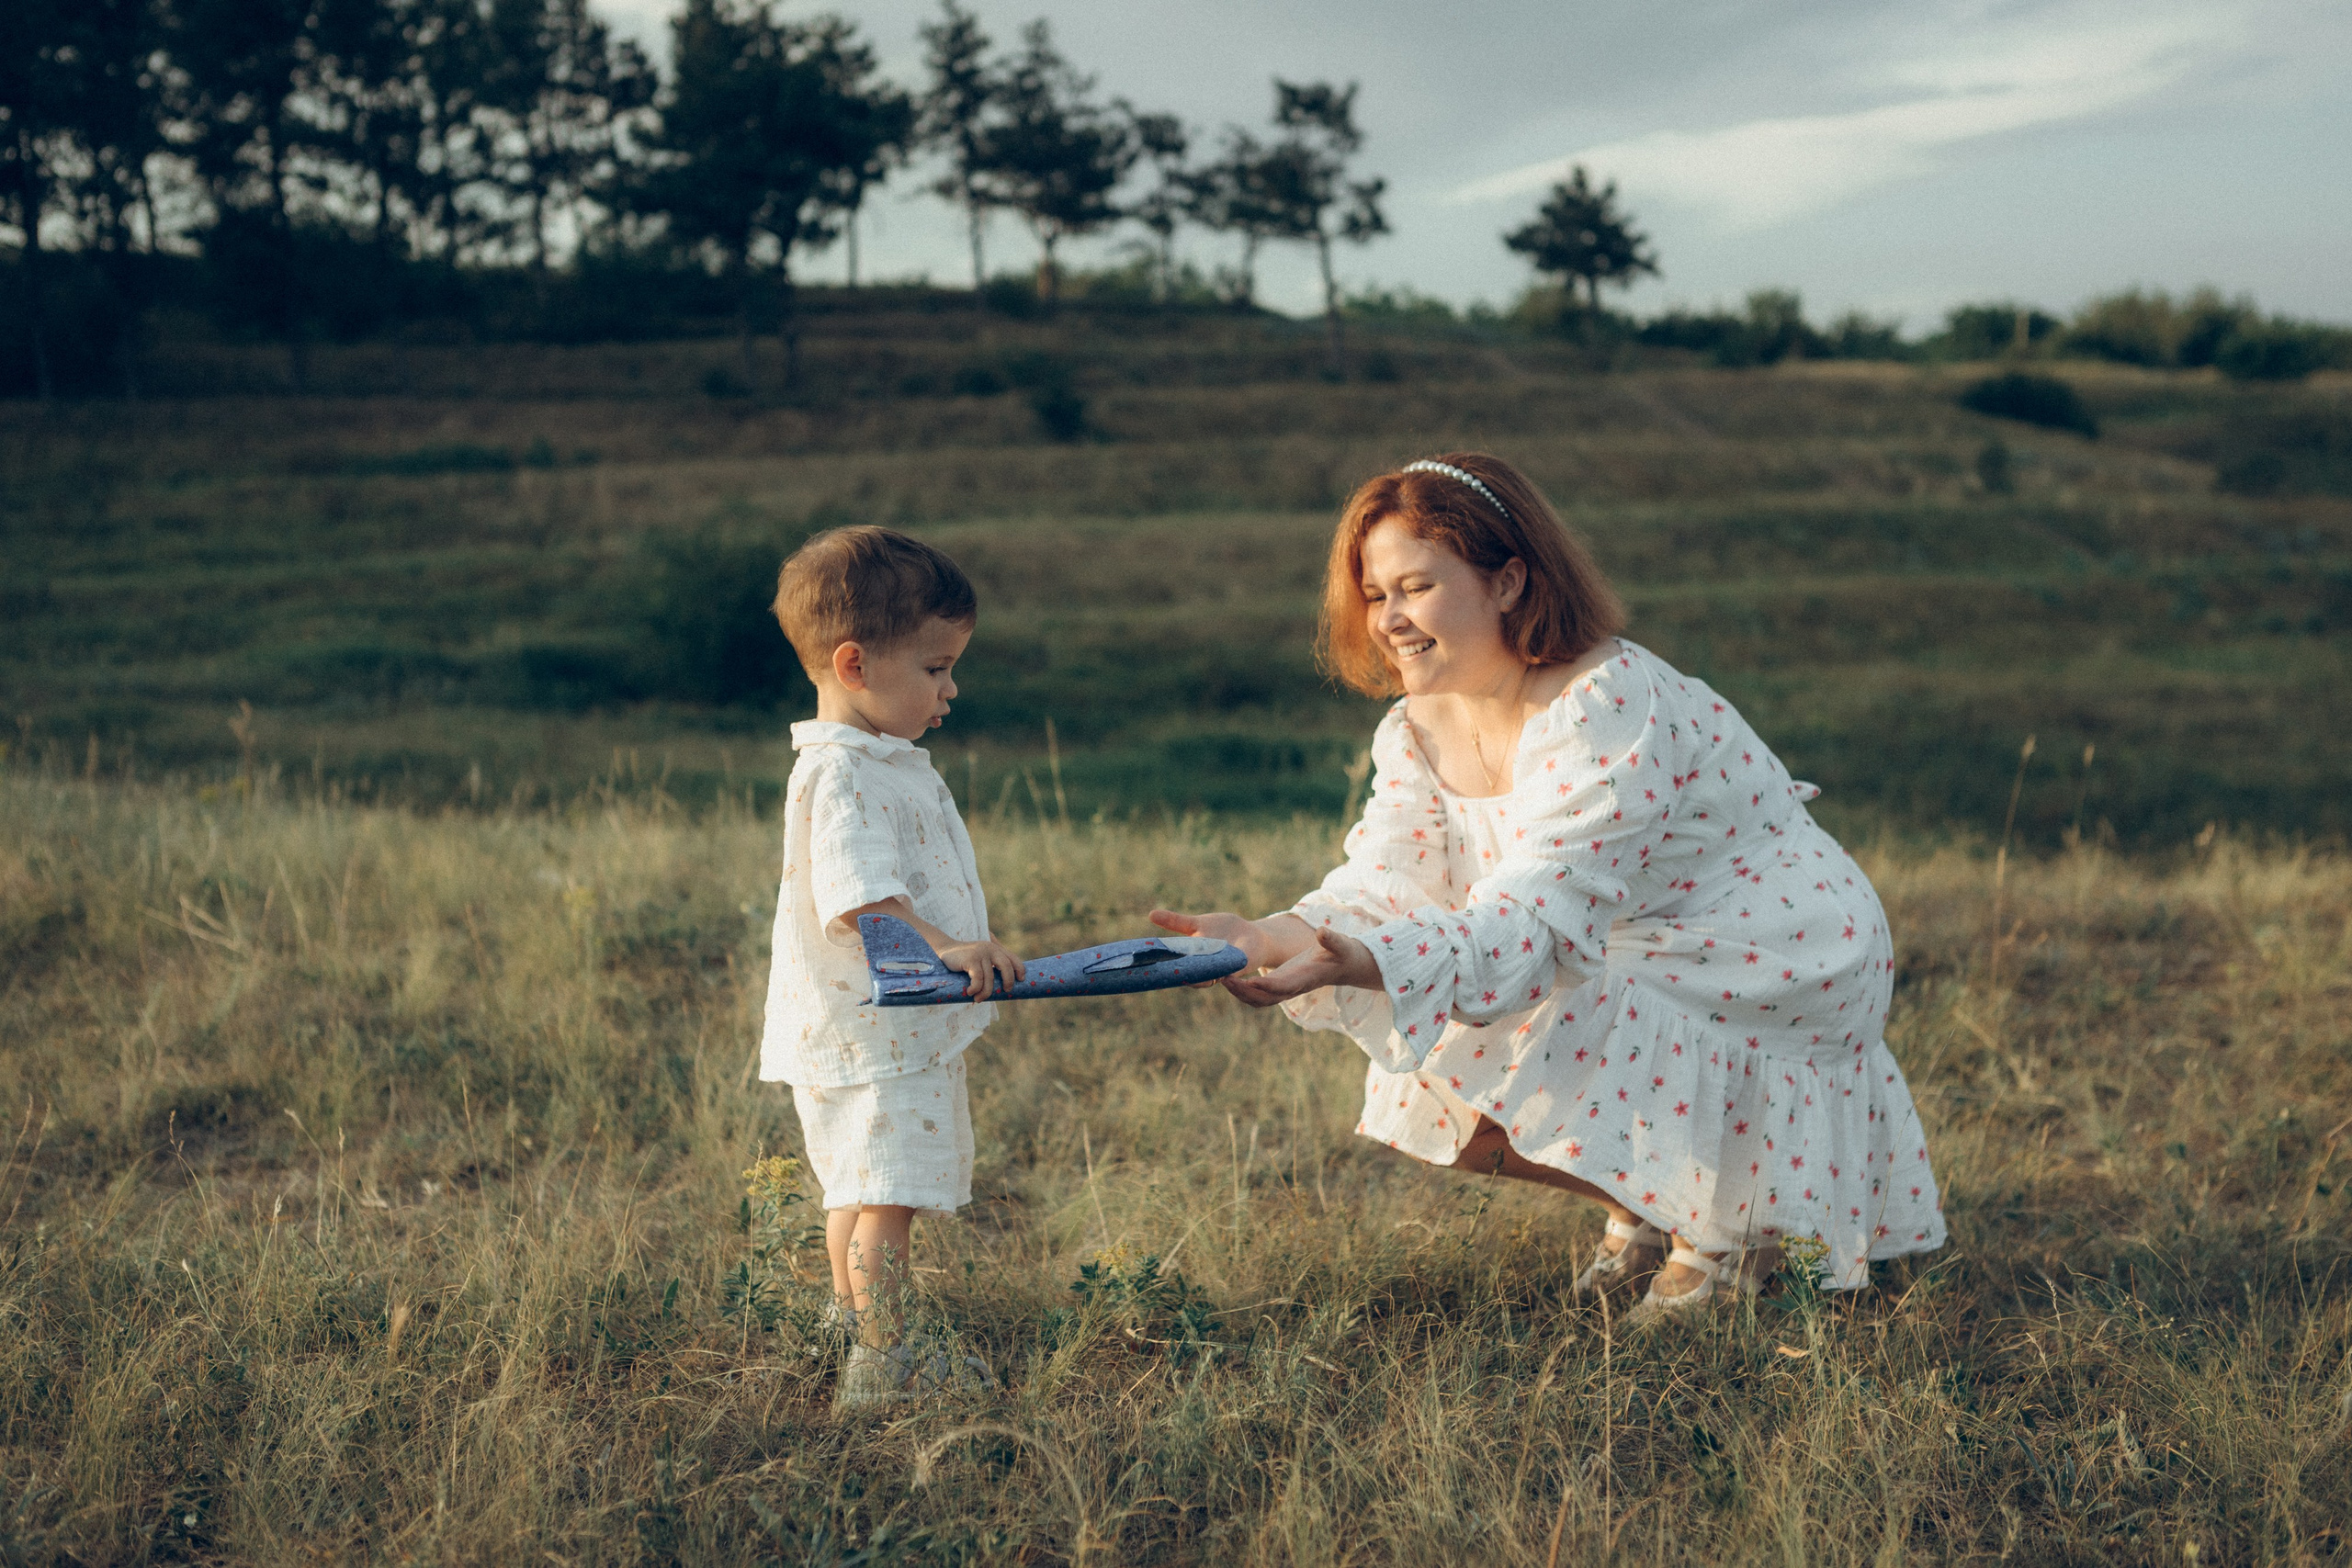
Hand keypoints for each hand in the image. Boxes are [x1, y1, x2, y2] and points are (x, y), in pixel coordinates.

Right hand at [934, 938, 1024, 999]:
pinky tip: (970, 992)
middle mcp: (990, 949)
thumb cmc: (964, 959)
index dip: (1019, 969)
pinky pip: (978, 978)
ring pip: (990, 977)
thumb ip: (991, 964)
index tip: (1021, 980)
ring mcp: (981, 953)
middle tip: (1005, 991)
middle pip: (1006, 967)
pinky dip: (975, 988)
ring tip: (978, 999)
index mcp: (995, 949)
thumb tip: (1002, 986)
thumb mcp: (980, 958)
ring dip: (986, 992)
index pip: (1013, 958)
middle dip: (1008, 981)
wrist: (944, 949)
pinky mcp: (971, 959)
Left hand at [1148, 909, 1278, 968]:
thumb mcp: (1243, 961)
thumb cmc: (1248, 955)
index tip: (1175, 975)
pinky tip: (1153, 915)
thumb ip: (1236, 967)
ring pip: (1176, 945)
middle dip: (1164, 963)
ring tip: (1145, 945)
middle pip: (1178, 962)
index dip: (1184, 976)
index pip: (1192, 977)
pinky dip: (1168, 919)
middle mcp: (1199, 958)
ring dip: (1162, 945)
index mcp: (1209, 970)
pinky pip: (1181, 923)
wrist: (1253, 939)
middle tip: (1149, 962)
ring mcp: (1196, 943)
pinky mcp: (1197, 927)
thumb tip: (1226, 975)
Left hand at [1221, 927, 1380, 1009]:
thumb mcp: (1341, 944)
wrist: (1344, 964)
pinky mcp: (1279, 983)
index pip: (1283, 986)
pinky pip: (1258, 992)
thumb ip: (1332, 940)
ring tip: (1221, 978)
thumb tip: (1322, 931)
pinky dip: (1243, 989)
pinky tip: (1230, 976)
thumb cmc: (1343, 953)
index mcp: (1306, 979)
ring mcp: (1285, 989)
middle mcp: (1293, 988)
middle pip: (1265, 998)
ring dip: (1240, 992)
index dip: (1266, 986)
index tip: (1249, 981)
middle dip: (1244, 992)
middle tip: (1224, 979)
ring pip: (1259, 999)